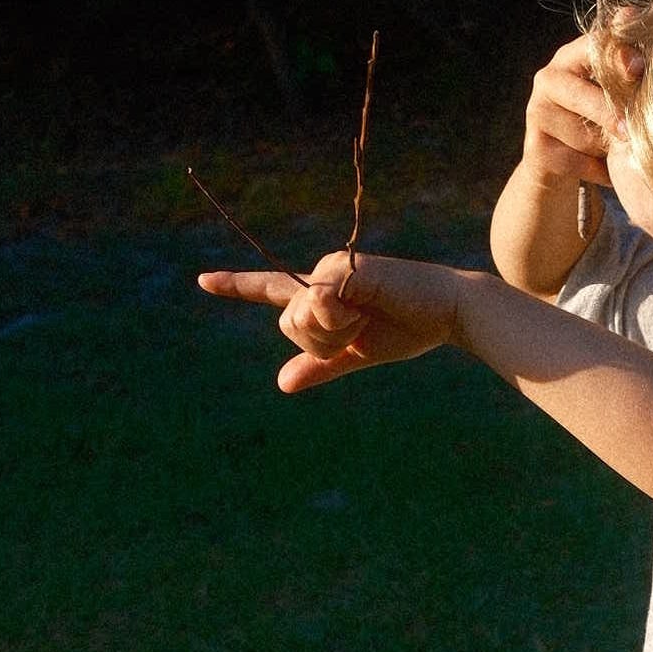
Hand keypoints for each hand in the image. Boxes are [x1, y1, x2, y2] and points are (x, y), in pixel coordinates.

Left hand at [195, 250, 462, 393]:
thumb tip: (282, 384)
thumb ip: (320, 366)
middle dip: (319, 343)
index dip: (237, 286)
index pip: (272, 289)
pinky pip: (319, 305)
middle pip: (288, 322)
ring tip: (368, 318)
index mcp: (321, 292)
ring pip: (300, 317)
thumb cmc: (408, 328)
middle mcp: (320, 273)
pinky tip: (369, 309)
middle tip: (359, 332)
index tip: (204, 281)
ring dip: (333, 334)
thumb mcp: (357, 354)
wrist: (448, 310)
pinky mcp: (343, 268)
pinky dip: (340, 320)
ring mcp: (330, 267)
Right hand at [516, 19, 647, 189]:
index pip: (593, 46)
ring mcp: (537, 111)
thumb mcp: (613, 93)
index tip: (638, 66)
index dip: (617, 55)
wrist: (560, 163)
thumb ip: (624, 65)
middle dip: (610, 112)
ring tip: (616, 150)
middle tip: (630, 128)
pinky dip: (598, 170)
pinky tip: (604, 169)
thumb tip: (635, 24)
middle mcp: (548, 78)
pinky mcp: (536, 147)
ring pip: (584, 132)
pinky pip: (577, 160)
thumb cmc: (598, 120)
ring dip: (607, 147)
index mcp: (571, 57)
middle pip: (585, 93)